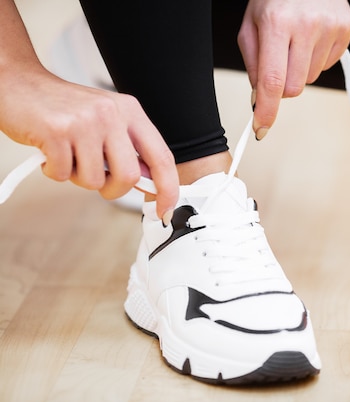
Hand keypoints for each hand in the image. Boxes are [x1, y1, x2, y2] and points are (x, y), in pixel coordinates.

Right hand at [0, 70, 178, 218]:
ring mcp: (84, 122)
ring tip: (68, 155)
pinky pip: (63, 175)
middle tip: (96, 178)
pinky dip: (55, 172)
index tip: (166, 207)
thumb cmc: (64, 109)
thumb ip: (128, 149)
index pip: (161, 156)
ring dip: (78, 178)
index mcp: (130, 111)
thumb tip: (149, 183)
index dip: (168, 187)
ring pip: (94, 180)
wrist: (19, 83)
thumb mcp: (107, 121)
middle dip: (112, 189)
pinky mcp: (56, 131)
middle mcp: (112, 114)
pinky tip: (50, 151)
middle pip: (128, 176)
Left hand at [237, 0, 349, 138]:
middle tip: (278, 63)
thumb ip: (253, 63)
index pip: (272, 81)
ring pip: (311, 78)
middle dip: (283, 87)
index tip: (261, 130)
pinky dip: (316, 59)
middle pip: (294, 88)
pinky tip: (312, 37)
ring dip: (300, 70)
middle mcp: (308, 25)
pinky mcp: (347, 29)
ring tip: (296, 42)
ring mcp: (332, 27)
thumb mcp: (251, 23)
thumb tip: (260, 99)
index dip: (267, 110)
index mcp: (277, 22)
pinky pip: (327, 65)